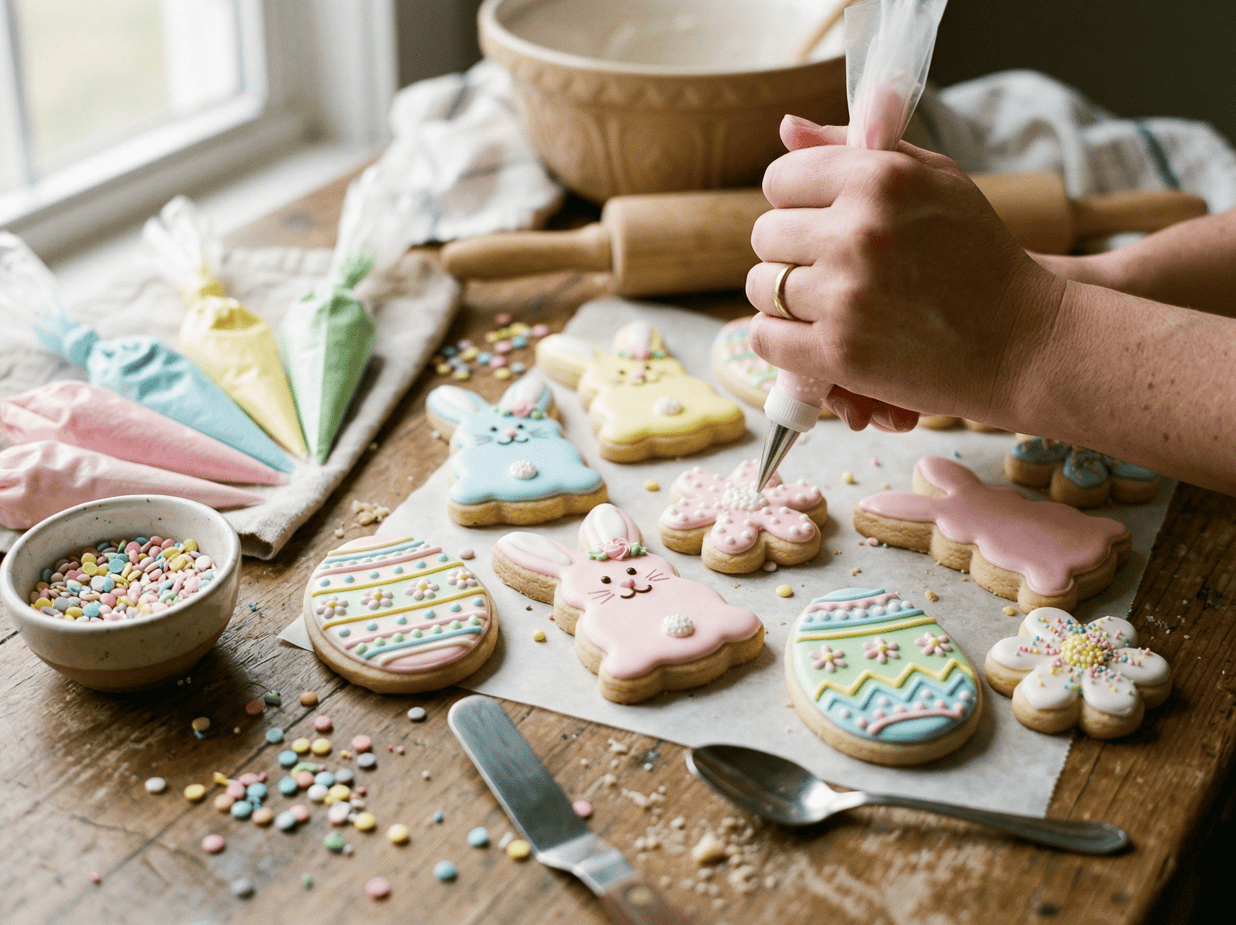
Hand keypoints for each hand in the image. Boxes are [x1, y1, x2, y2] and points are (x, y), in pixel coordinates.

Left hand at [746, 116, 1065, 428]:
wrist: (1022, 342)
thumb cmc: (977, 255)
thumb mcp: (934, 180)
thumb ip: (856, 148)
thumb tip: (786, 127)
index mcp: (880, 178)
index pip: (780, 178)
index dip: (795, 201)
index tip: (821, 220)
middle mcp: (858, 232)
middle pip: (765, 234)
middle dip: (790, 251)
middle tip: (831, 268)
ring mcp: (846, 296)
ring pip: (760, 287)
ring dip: (783, 298)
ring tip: (828, 303)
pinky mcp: (839, 352)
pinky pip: (765, 338)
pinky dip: (780, 340)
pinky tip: (813, 337)